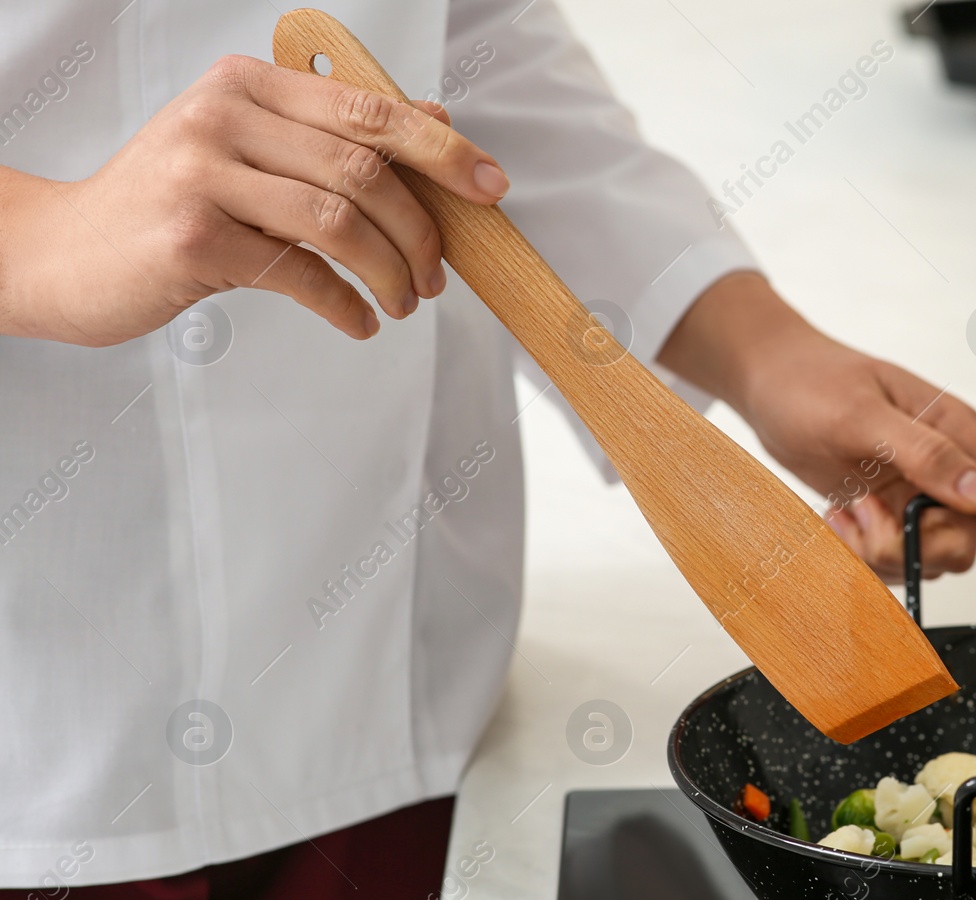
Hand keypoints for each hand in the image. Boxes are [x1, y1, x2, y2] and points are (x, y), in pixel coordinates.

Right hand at [0, 55, 506, 345]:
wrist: (68, 253)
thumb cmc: (173, 205)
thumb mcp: (253, 154)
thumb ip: (336, 137)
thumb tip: (436, 123)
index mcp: (247, 86)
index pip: (369, 109)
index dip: (442, 152)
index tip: (491, 188)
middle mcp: (222, 117)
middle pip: (364, 170)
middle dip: (420, 231)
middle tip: (437, 276)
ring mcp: (201, 175)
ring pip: (339, 222)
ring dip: (390, 273)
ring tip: (402, 303)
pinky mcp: (191, 238)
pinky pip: (300, 273)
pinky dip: (346, 304)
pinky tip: (359, 321)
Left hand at [657, 273, 975, 621]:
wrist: (767, 381)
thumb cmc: (812, 383)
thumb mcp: (863, 415)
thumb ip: (926, 454)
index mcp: (961, 436)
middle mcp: (950, 469)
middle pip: (962, 546)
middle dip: (912, 547)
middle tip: (863, 513)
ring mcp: (918, 494)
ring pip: (924, 559)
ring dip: (878, 549)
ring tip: (844, 508)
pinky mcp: (889, 513)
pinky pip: (891, 560)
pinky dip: (858, 551)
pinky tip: (836, 515)